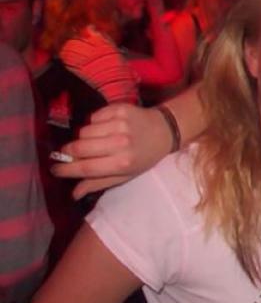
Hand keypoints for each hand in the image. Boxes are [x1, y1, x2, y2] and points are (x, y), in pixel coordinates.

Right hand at [51, 103, 172, 198]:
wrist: (165, 130)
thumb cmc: (144, 156)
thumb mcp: (126, 175)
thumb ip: (99, 183)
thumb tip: (74, 194)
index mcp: (122, 163)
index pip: (85, 167)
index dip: (65, 169)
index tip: (54, 169)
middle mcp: (120, 143)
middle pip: (79, 147)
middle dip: (69, 152)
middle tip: (69, 154)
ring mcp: (120, 124)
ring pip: (83, 131)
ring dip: (84, 137)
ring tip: (95, 141)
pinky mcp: (119, 108)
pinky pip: (93, 117)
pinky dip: (94, 123)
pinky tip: (105, 128)